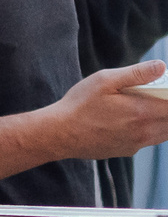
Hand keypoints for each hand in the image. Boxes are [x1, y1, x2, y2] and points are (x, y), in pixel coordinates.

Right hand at [47, 60, 167, 160]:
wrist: (59, 134)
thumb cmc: (79, 105)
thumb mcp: (103, 81)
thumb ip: (136, 73)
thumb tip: (161, 66)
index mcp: (141, 111)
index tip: (165, 89)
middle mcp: (144, 131)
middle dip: (166, 107)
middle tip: (156, 95)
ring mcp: (137, 143)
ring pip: (165, 133)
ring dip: (163, 120)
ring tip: (146, 108)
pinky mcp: (128, 150)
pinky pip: (149, 140)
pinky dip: (150, 130)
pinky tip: (131, 121)